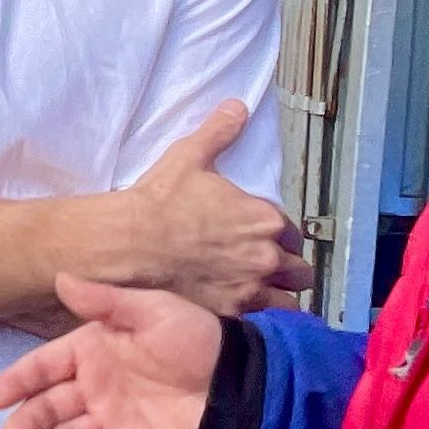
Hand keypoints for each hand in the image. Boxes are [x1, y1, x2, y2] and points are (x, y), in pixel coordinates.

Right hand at [0, 276, 221, 428]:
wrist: (237, 381)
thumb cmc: (193, 339)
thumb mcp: (151, 311)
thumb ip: (105, 302)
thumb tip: (61, 278)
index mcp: (94, 350)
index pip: (46, 366)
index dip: (17, 380)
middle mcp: (96, 386)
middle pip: (51, 404)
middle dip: (29, 419)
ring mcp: (113, 419)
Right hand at [111, 103, 309, 315]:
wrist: (130, 243)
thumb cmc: (160, 201)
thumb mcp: (191, 156)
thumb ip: (220, 132)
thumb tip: (237, 105)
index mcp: (264, 219)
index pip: (292, 233)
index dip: (282, 236)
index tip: (269, 239)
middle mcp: (265, 257)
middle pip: (299, 271)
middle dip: (290, 269)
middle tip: (272, 269)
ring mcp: (249, 289)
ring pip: (289, 302)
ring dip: (281, 297)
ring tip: (267, 295)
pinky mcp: (229, 314)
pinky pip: (262, 323)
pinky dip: (259, 319)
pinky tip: (246, 313)